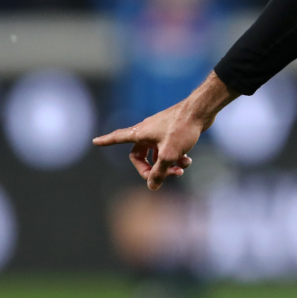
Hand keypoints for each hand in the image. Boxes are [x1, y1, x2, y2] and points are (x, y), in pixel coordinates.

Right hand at [93, 72, 235, 189]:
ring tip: (181, 168)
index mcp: (140, 133)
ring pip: (158, 154)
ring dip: (168, 164)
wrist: (201, 110)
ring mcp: (161, 130)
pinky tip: (188, 161)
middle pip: (141, 156)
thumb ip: (159, 172)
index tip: (95, 141)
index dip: (106, 141)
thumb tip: (152, 187)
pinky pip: (169, 148)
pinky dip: (176, 157)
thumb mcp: (169, 154)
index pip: (118, 138)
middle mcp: (147, 131)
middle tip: (164, 176)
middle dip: (152, 169)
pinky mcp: (173, 131)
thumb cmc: (182, 128)